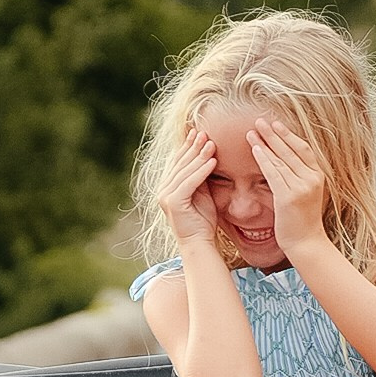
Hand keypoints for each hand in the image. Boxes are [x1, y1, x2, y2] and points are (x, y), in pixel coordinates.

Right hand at [157, 126, 218, 245]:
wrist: (199, 244)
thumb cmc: (203, 221)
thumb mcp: (201, 193)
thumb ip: (200, 177)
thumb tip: (207, 155)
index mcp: (167, 187)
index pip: (177, 162)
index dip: (187, 146)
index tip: (198, 132)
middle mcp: (162, 190)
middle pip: (180, 163)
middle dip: (193, 147)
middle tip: (205, 132)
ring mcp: (165, 196)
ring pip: (185, 171)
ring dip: (199, 156)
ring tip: (211, 143)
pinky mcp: (173, 203)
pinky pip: (190, 182)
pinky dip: (202, 171)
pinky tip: (213, 161)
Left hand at [246, 118, 328, 253]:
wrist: (307, 243)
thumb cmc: (303, 221)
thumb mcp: (306, 195)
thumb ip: (299, 178)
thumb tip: (283, 162)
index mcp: (318, 176)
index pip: (303, 149)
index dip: (288, 135)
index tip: (275, 124)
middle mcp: (312, 179)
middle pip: (291, 150)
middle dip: (274, 133)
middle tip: (260, 120)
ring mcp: (301, 187)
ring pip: (280, 159)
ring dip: (265, 143)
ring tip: (252, 131)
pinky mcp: (289, 197)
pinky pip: (273, 173)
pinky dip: (263, 159)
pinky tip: (255, 149)